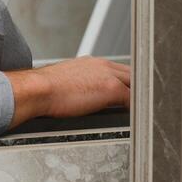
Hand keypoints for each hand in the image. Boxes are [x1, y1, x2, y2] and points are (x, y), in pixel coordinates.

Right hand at [4, 57, 131, 128]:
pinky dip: (137, 108)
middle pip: (131, 74)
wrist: (37, 89)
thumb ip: (78, 84)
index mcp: (91, 63)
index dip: (126, 82)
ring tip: (144, 111)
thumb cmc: (44, 90)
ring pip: (135, 83)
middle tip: (142, 102)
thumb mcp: (65, 82)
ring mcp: (108, 76)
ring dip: (139, 97)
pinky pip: (132, 99)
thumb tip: (79, 96)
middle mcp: (102, 65)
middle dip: (137, 87)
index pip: (118, 70)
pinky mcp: (110, 88)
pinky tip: (138, 118)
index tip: (129, 92)